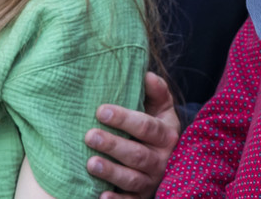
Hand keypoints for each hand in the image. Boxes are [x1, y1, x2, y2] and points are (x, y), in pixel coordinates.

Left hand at [87, 71, 180, 198]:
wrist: (170, 160)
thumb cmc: (157, 128)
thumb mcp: (162, 110)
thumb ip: (157, 92)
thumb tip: (146, 75)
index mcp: (167, 135)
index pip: (147, 127)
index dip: (125, 119)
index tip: (101, 110)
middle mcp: (161, 160)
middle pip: (138, 154)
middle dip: (113, 144)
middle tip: (89, 136)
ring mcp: (152, 181)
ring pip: (132, 178)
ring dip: (111, 172)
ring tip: (90, 163)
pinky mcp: (142, 197)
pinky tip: (101, 196)